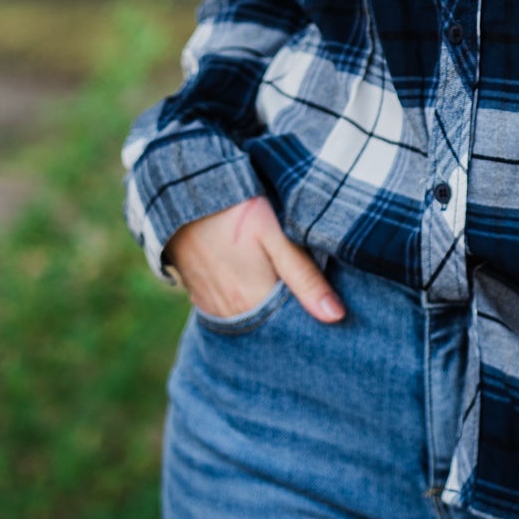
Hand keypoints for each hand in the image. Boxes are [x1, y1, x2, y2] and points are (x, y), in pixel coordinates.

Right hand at [166, 195, 344, 323]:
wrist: (182, 190)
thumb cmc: (235, 209)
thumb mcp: (276, 236)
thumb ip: (305, 276)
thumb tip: (336, 316)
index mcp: (252, 301)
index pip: (290, 328)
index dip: (311, 320)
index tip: (332, 314)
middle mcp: (229, 312)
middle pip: (269, 326)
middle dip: (291, 318)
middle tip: (315, 301)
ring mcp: (210, 305)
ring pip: (249, 320)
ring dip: (268, 312)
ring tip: (288, 293)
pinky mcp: (198, 294)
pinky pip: (229, 312)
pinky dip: (247, 306)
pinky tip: (259, 289)